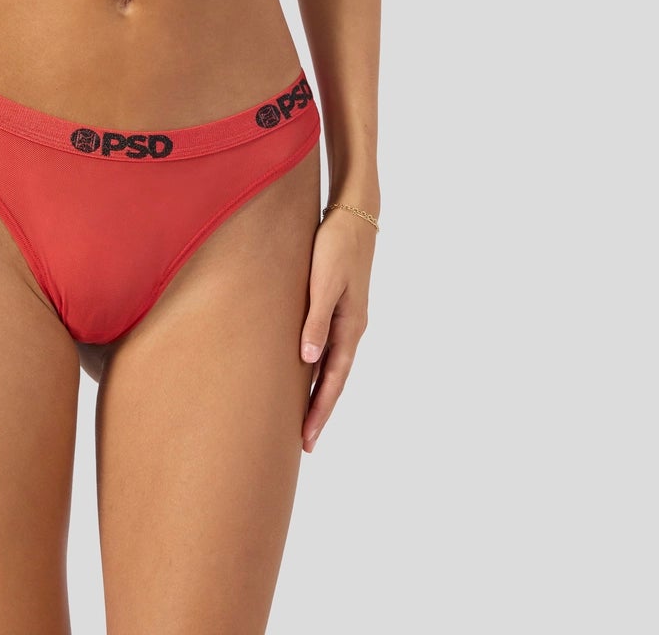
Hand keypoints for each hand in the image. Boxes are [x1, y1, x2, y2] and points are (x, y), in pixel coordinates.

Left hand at [298, 206, 374, 452]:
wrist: (355, 213)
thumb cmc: (335, 244)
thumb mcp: (323, 281)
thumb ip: (315, 319)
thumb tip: (309, 360)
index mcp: (350, 326)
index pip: (334, 380)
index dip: (320, 410)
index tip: (308, 439)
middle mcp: (351, 327)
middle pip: (335, 379)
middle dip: (320, 410)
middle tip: (305, 443)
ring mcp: (347, 317)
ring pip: (333, 365)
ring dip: (320, 391)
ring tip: (304, 417)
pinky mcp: (339, 305)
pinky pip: (329, 347)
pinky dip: (320, 367)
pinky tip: (308, 371)